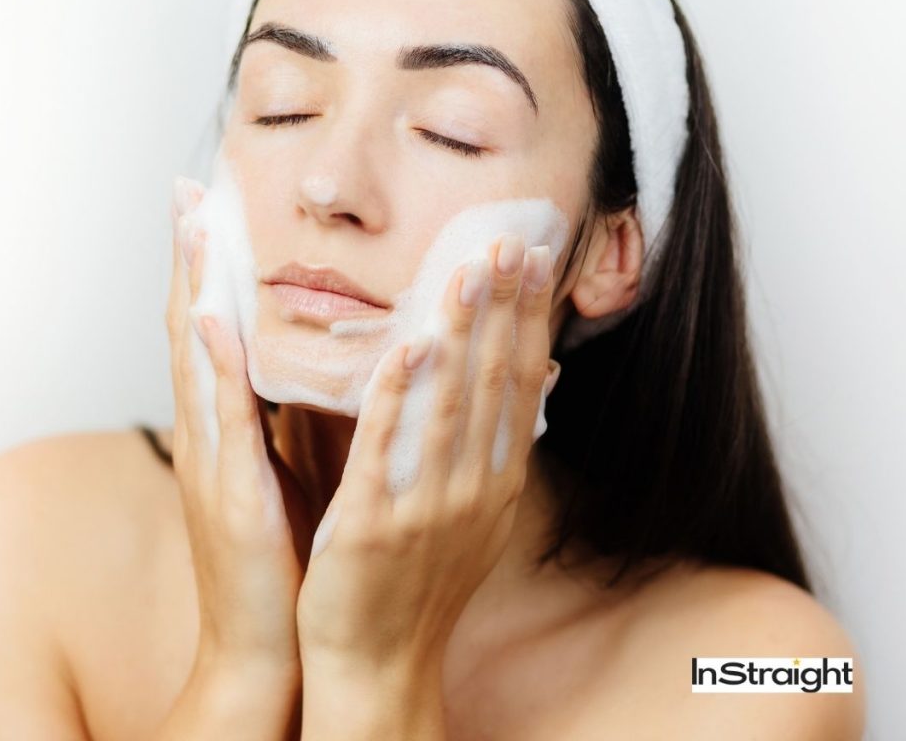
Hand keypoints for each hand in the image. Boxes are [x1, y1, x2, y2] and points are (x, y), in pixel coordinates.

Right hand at [166, 176, 313, 682]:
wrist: (268, 646)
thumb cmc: (280, 555)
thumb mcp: (286, 470)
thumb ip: (292, 414)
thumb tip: (322, 358)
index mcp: (225, 428)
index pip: (210, 331)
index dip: (206, 270)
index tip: (208, 208)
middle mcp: (208, 434)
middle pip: (191, 329)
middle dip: (189, 260)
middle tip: (187, 192)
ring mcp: (211, 462)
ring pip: (195, 360)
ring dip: (192, 291)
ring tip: (194, 227)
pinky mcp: (229, 495)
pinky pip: (222, 422)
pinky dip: (213, 368)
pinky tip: (211, 321)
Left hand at [294, 232, 557, 675]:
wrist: (378, 662)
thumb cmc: (421, 579)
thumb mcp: (477, 514)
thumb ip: (496, 448)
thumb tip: (531, 383)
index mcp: (497, 482)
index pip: (520, 384)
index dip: (527, 320)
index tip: (533, 263)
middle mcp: (474, 490)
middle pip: (493, 383)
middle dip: (502, 308)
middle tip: (509, 244)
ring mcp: (427, 508)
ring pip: (450, 404)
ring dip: (460, 334)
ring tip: (465, 272)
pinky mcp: (372, 524)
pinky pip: (386, 449)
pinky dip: (398, 395)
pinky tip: (407, 346)